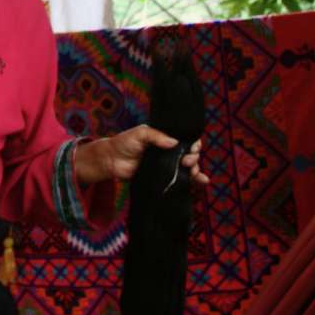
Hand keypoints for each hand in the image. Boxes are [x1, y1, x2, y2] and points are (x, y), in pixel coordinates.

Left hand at [75, 125, 209, 186]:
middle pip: (190, 154)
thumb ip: (156, 136)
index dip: (193, 143)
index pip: (186, 139)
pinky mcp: (164, 178)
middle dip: (193, 157)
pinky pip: (181, 179)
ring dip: (196, 169)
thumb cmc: (124, 143)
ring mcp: (167, 165)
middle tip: (186, 161)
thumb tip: (174, 142)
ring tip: (193, 171)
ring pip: (189, 167)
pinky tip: (203, 181)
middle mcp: (169, 151)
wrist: (112, 161)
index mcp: (165, 138)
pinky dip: (194, 181)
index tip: (192, 147)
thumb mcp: (140, 133)